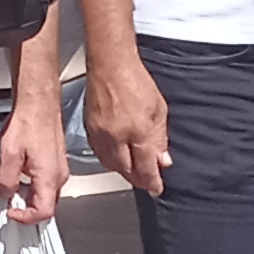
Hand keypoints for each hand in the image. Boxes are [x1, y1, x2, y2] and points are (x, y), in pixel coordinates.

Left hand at [0, 86, 67, 222]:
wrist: (39, 103)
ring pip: (46, 194)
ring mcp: (60, 169)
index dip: (26, 218)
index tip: (10, 212)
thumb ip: (6, 180)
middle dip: (26, 208)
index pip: (44, 213)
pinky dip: (33, 185)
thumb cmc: (28, 122)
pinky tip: (19, 172)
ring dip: (29, 196)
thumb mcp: (9, 154)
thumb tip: (6, 194)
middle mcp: (59, 176)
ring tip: (11, 186)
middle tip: (8, 202)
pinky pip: (46, 182)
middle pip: (46, 206)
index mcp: (49, 178)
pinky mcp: (57, 162)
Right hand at [84, 56, 168, 195]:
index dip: (152, 182)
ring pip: (111, 165)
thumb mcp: (158, 109)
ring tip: (134, 173)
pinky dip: (110, 161)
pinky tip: (117, 159)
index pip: (146, 167)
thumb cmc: (134, 80)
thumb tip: (162, 160)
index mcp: (138, 132)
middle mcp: (117, 137)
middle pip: (127, 171)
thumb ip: (160, 137)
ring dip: (124, 172)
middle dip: (138, 180)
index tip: (157, 189)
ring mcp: (101, 135)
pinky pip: (100, 154)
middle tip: (147, 183)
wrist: (110, 65)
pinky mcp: (90, 130)